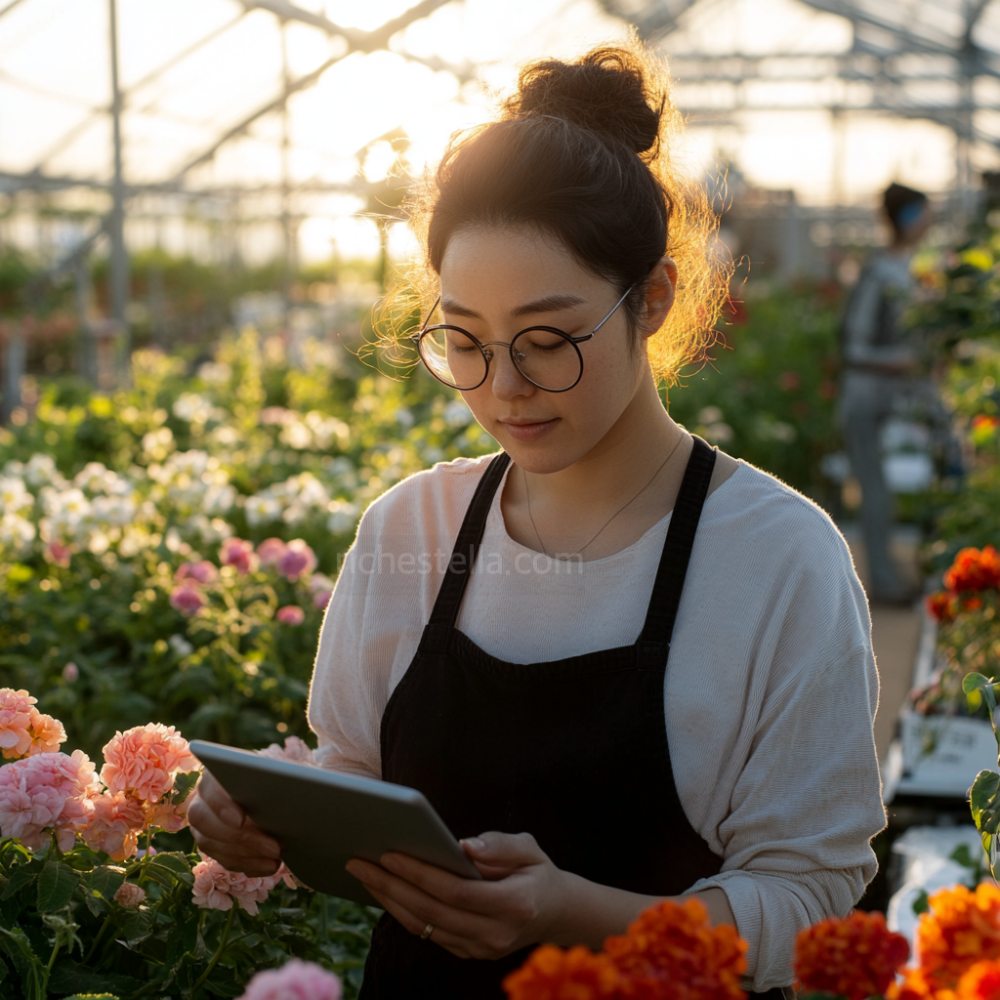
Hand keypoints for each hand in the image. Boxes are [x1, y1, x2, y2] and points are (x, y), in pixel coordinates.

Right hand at [187, 770, 281, 876]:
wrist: (279, 792)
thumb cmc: (281, 774)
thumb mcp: (284, 768)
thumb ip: (279, 773)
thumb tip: (290, 783)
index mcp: (217, 772)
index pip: (208, 785)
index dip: (221, 804)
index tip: (241, 820)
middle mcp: (203, 798)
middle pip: (204, 820)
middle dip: (240, 837)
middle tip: (274, 848)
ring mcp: (204, 824)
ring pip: (211, 843)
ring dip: (246, 855)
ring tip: (277, 858)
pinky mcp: (213, 844)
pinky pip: (222, 859)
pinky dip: (248, 864)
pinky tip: (271, 866)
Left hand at [345, 831, 567, 959]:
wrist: (555, 913)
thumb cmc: (538, 872)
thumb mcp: (530, 849)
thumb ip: (500, 846)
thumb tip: (463, 846)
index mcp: (514, 906)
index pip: (456, 892)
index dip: (420, 874)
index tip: (389, 853)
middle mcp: (494, 935)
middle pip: (431, 912)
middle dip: (391, 886)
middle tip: (358, 862)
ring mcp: (479, 949)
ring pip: (424, 926)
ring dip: (388, 900)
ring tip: (362, 874)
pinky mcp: (467, 952)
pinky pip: (427, 933)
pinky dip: (401, 911)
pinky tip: (383, 890)